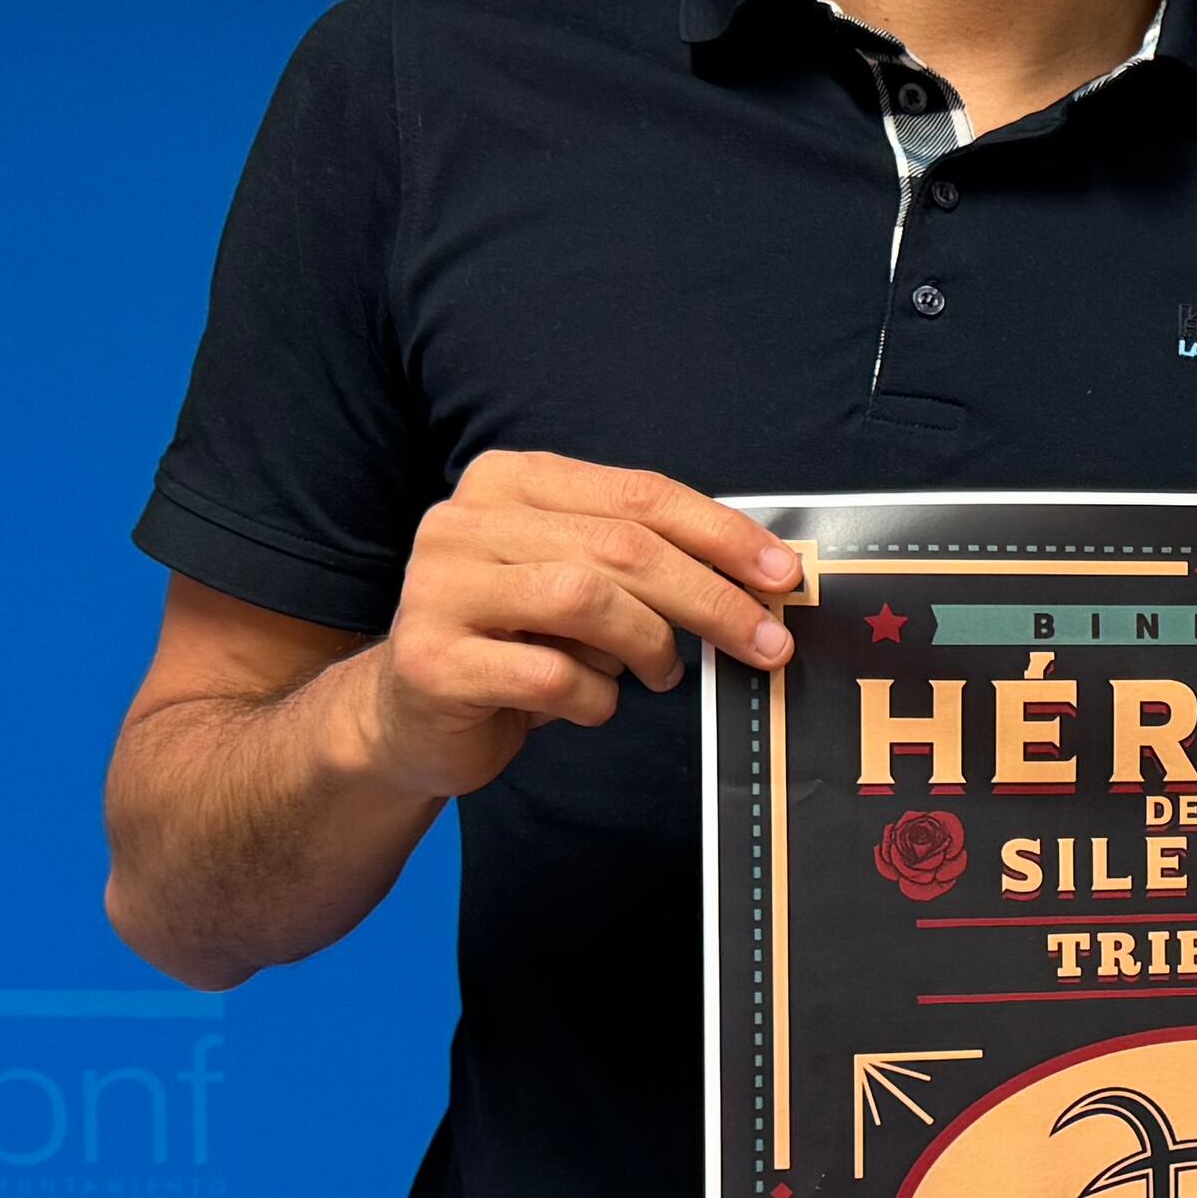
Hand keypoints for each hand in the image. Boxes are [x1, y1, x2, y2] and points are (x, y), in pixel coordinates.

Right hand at [358, 452, 805, 800]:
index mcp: (510, 481)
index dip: (721, 534)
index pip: (638, 494)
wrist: (412, 716)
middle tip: (767, 643)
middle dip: (711, 599)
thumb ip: (644, 562)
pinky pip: (550, 674)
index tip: (784, 574)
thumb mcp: (581, 582)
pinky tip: (589, 704)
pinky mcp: (431, 660)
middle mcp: (464, 520)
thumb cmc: (518, 642)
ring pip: (585, 601)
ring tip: (662, 675)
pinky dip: (593, 698)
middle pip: (620, 547)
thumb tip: (758, 577)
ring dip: (648, 647)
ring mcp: (437, 587)